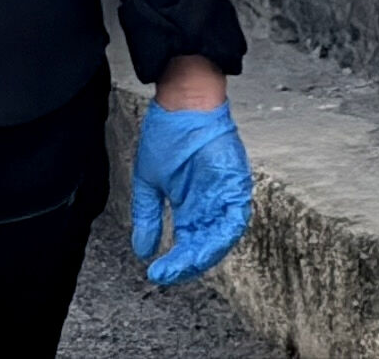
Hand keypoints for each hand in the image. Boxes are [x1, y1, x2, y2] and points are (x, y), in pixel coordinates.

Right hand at [129, 100, 251, 283]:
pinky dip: (219, 236)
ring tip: (181, 264)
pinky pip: (233, 220)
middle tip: (167, 274)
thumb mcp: (149, 181)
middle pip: (204, 246)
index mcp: (190, 206)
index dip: (173, 261)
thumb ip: (147, 216)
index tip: (156, 274)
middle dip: (185, 264)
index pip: (187, 244)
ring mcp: (225, 198)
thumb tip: (142, 250)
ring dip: (202, 254)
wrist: (183, 104)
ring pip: (220, 238)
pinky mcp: (236, 187)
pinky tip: (201, 245)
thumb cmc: (167, 135)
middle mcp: (210, 207)